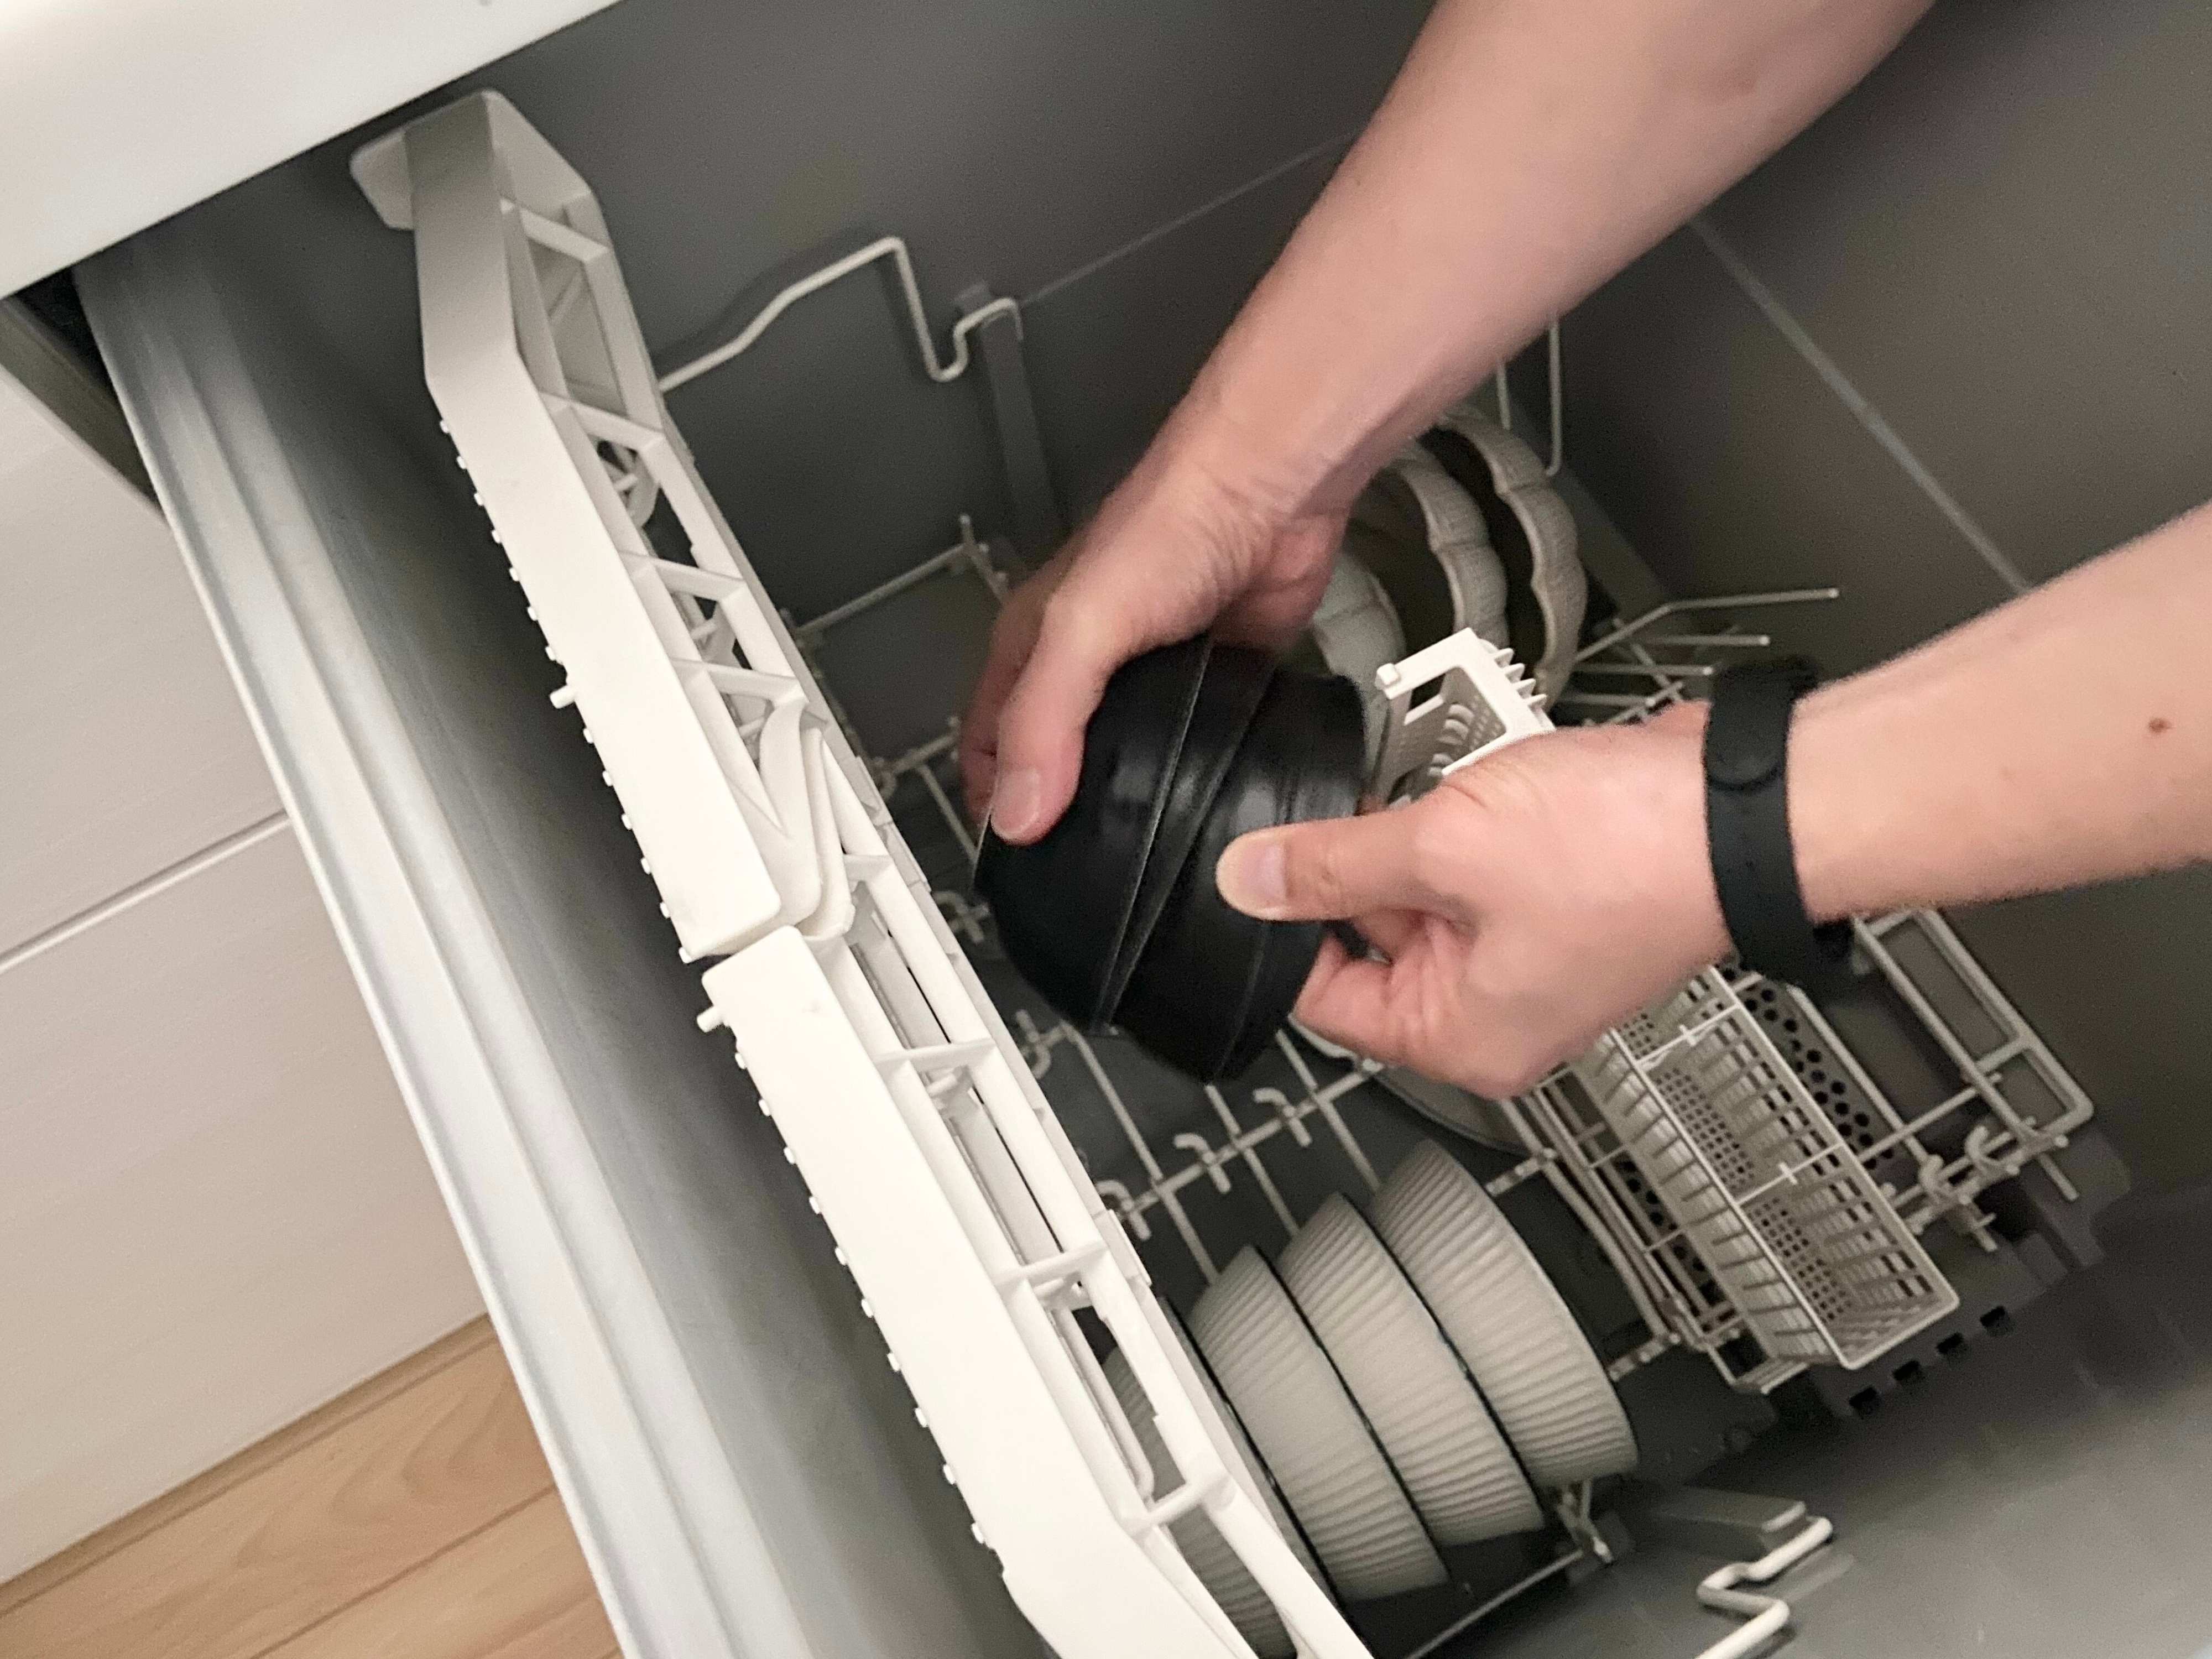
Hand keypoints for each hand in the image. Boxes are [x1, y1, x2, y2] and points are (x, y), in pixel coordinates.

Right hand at [960, 437, 1343, 838]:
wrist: (1271, 493)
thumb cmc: (1171, 525)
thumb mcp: (1081, 627)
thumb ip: (1045, 721)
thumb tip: (1018, 815)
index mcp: (1035, 650)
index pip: (988, 747)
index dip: (992, 805)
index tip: (1013, 865)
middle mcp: (1089, 668)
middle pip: (1058, 763)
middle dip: (1062, 816)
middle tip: (1081, 877)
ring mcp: (1155, 679)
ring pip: (1129, 763)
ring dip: (1135, 804)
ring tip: (1145, 857)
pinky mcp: (1216, 685)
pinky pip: (1197, 750)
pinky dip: (1197, 780)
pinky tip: (1206, 807)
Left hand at [1215, 707, 1728, 1095]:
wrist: (1742, 803)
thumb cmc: (1630, 853)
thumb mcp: (1443, 847)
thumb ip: (1332, 864)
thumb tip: (1250, 882)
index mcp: (1462, 1039)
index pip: (1326, 1002)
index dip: (1285, 931)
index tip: (1261, 872)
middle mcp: (1498, 1014)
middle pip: (1373, 945)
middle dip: (1358, 870)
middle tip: (1353, 807)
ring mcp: (1532, 957)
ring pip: (1425, 897)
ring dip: (1414, 838)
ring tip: (1435, 794)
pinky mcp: (1559, 901)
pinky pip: (1477, 869)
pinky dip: (1462, 826)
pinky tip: (1470, 784)